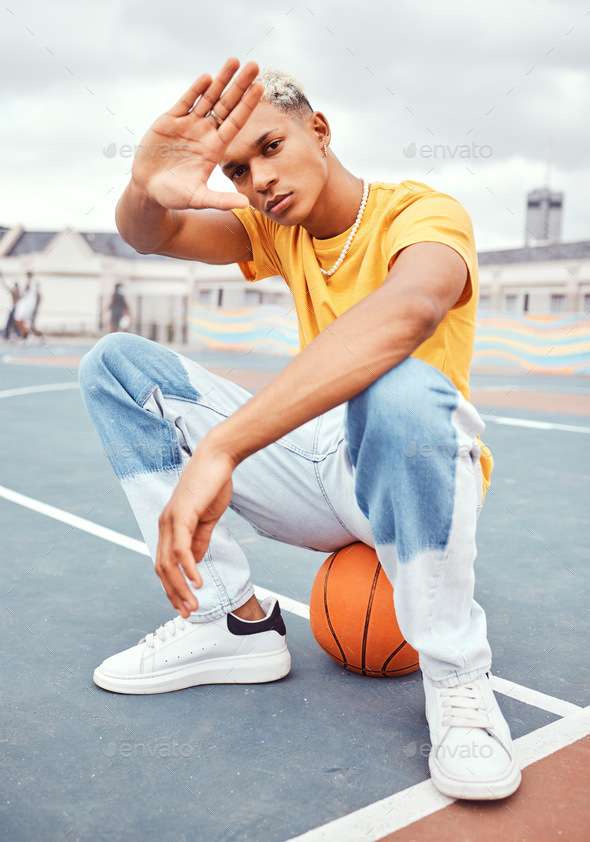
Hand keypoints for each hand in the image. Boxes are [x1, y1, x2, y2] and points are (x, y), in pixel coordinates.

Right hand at [132, 57, 262, 211]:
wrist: (148, 189)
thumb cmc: (174, 196)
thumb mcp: (198, 199)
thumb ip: (221, 200)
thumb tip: (245, 206)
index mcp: (214, 149)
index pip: (235, 123)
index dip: (247, 106)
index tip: (260, 88)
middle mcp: (205, 133)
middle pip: (227, 105)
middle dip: (240, 85)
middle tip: (254, 66)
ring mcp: (188, 125)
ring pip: (208, 98)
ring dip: (221, 80)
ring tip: (235, 61)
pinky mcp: (170, 120)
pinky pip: (186, 102)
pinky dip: (196, 90)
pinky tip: (207, 78)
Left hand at [155, 436, 235, 617]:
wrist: (217, 458)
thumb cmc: (212, 484)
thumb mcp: (206, 519)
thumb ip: (199, 540)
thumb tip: (193, 563)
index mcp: (169, 526)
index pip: (165, 564)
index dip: (172, 586)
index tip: (184, 604)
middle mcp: (164, 525)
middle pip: (162, 569)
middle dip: (174, 594)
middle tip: (187, 613)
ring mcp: (171, 520)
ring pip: (170, 564)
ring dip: (180, 588)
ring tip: (193, 605)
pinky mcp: (182, 516)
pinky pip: (182, 549)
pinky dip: (188, 569)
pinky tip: (197, 582)